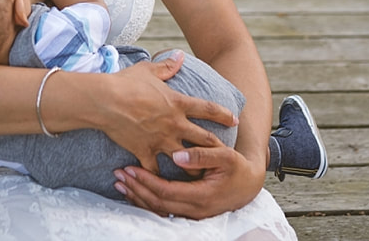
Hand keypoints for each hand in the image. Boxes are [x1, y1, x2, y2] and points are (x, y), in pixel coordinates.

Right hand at [98, 52, 236, 173]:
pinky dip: (159, 177)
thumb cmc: (126, 83)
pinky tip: (163, 183)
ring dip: (194, 167)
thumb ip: (167, 66)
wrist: (105, 101)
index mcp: (177, 103)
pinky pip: (156, 170)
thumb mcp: (148, 70)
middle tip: (227, 154)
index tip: (235, 120)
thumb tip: (180, 56)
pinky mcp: (145, 151)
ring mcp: (161, 140)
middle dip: (217, 147)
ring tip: (201, 175)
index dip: (224, 115)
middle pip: (204, 138)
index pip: (208, 109)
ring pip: (186, 158)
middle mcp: (174, 124)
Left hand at [112, 145, 264, 219]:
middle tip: (118, 174)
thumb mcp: (226, 156)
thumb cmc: (237, 168)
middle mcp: (195, 209)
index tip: (130, 168)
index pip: (165, 191)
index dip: (146, 181)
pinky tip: (134, 193)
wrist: (250, 185)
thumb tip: (177, 155)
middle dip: (136, 188)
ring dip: (138, 197)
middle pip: (157, 203)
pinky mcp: (190, 212)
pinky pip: (164, 210)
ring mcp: (192, 213)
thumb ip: (202, 155)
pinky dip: (147, 202)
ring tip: (120, 183)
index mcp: (202, 195)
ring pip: (158, 210)